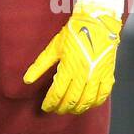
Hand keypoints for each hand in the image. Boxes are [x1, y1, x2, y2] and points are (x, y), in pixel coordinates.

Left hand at [24, 0, 122, 114]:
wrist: (97, 23)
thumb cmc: (74, 34)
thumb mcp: (54, 48)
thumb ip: (40, 65)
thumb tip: (26, 80)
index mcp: (68, 68)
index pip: (57, 94)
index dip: (50, 103)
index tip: (46, 107)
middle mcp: (83, 75)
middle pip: (71, 101)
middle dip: (62, 108)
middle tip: (56, 110)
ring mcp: (97, 76)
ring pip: (86, 101)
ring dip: (77, 109)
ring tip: (70, 110)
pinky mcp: (107, 74)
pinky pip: (102, 95)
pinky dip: (94, 103)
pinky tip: (88, 104)